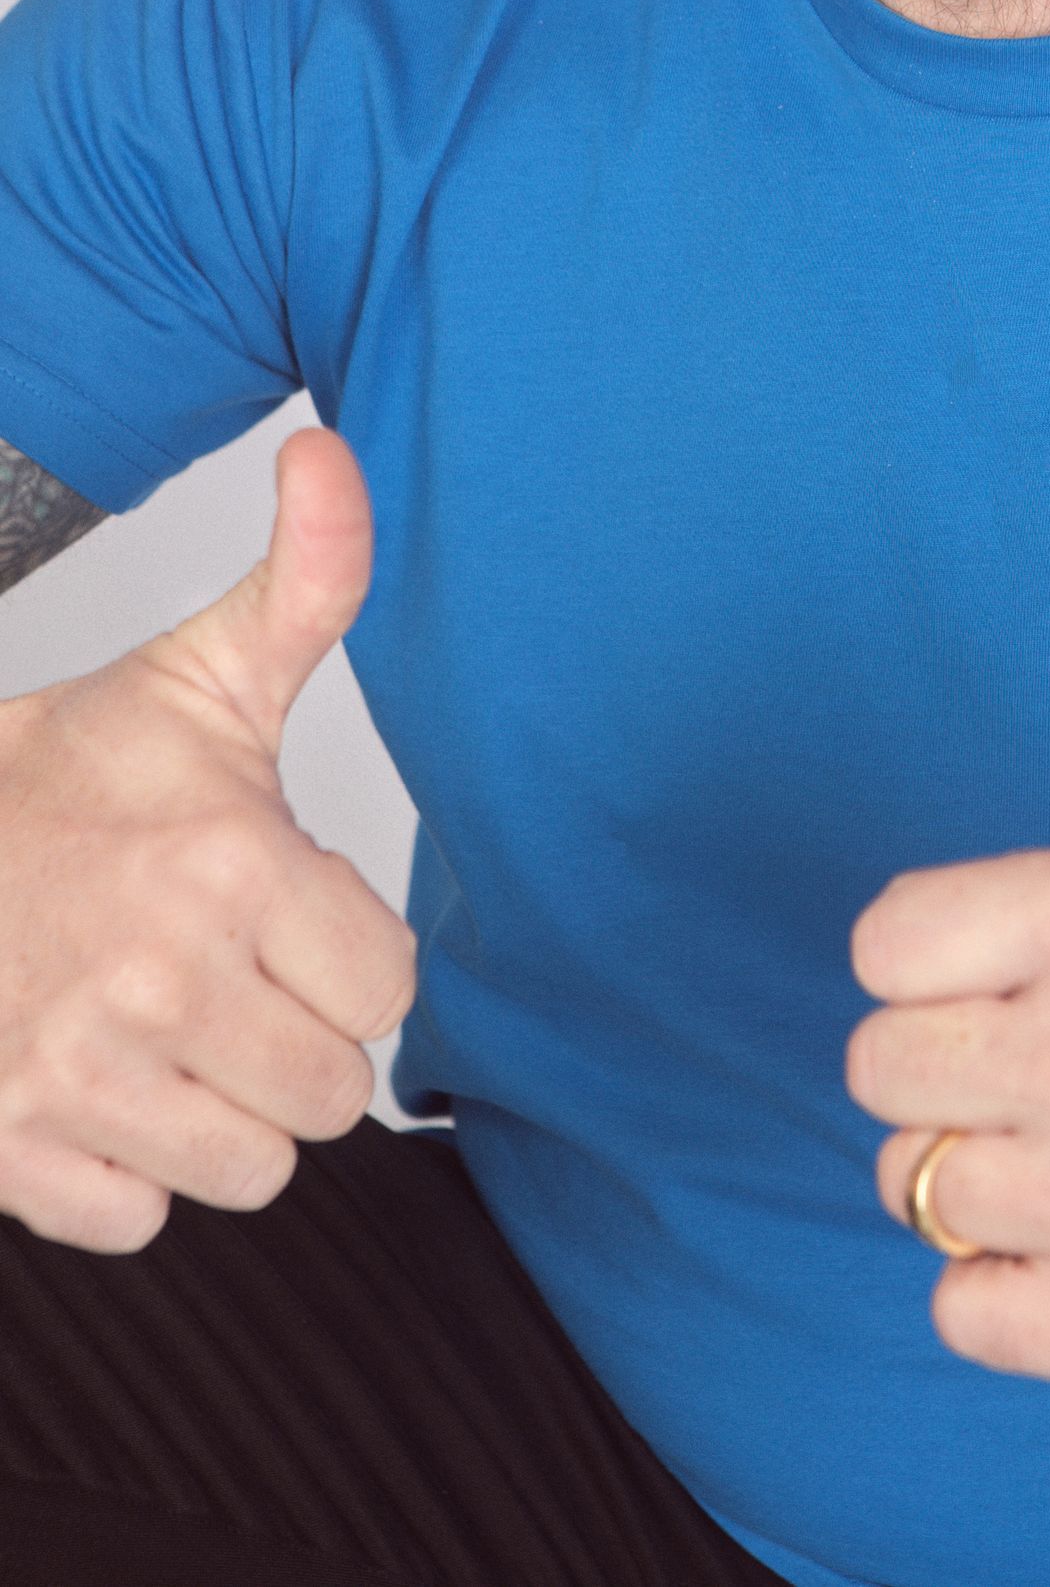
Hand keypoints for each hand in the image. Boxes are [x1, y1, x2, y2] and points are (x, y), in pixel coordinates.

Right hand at [0, 430, 416, 1251]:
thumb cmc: (64, 776)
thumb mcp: (199, 676)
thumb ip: (306, 582)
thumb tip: (333, 453)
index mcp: (226, 868)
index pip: (385, 987)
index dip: (345, 951)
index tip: (285, 910)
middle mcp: (156, 982)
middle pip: (329, 1093)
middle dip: (294, 1037)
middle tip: (230, 972)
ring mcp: (75, 1078)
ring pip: (248, 1170)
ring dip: (221, 1112)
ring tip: (170, 1026)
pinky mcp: (8, 1154)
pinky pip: (138, 1222)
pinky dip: (125, 1174)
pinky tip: (100, 1084)